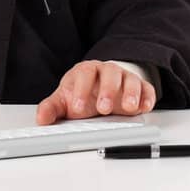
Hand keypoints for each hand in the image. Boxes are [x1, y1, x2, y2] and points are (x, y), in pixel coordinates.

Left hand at [35, 60, 155, 124]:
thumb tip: (42, 119)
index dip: (81, 90)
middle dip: (108, 90)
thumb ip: (52, 108)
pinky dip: (147, 97)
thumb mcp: (65, 99)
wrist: (101, 86)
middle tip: (103, 108)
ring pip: (130, 80)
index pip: (85, 74)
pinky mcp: (140, 87)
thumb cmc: (83, 92)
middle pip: (110, 74)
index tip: (78, 108)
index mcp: (87, 71)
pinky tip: (145, 107)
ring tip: (128, 108)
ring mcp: (125, 78)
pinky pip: (146, 89)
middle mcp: (107, 71)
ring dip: (130, 93)